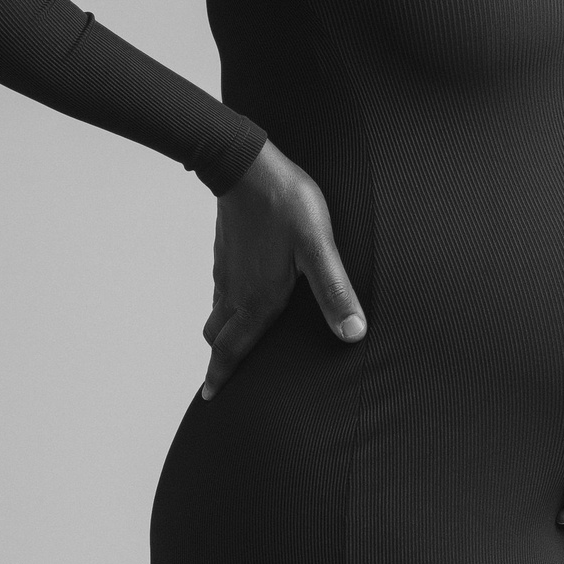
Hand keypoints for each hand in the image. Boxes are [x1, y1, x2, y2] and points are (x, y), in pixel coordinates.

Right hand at [201, 139, 366, 397]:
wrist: (246, 165)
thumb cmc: (286, 204)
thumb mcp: (318, 248)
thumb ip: (334, 292)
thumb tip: (353, 334)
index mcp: (257, 300)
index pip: (232, 349)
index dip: (221, 376)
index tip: (210, 398)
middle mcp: (236, 292)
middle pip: (218, 338)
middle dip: (218, 362)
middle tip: (217, 382)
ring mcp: (227, 271)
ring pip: (216, 315)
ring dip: (220, 336)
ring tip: (226, 349)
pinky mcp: (226, 253)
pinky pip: (219, 292)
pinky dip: (224, 309)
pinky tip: (239, 302)